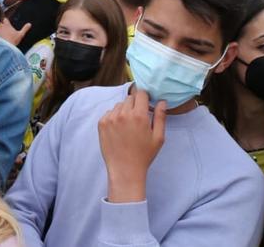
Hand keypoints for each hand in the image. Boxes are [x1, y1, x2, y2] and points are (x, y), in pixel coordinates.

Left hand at [0, 17, 29, 46]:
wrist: (5, 47)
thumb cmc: (13, 41)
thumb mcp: (21, 35)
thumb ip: (25, 29)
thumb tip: (29, 24)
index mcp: (7, 25)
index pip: (5, 19)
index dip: (5, 21)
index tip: (5, 23)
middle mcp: (0, 26)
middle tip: (0, 29)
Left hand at [98, 86, 166, 202]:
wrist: (125, 170)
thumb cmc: (144, 155)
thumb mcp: (158, 137)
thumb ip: (160, 117)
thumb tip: (161, 101)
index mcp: (139, 115)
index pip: (141, 93)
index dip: (145, 97)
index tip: (146, 104)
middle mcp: (123, 114)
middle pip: (130, 98)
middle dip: (135, 105)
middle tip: (138, 119)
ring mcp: (110, 118)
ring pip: (119, 105)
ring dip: (124, 110)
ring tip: (128, 126)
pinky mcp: (102, 124)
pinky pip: (109, 113)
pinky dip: (114, 117)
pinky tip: (119, 130)